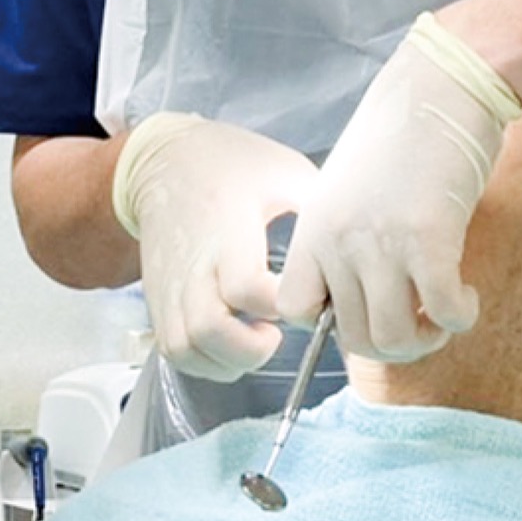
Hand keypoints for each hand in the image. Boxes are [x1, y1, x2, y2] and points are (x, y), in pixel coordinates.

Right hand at [112, 114, 313, 380]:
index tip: (301, 298)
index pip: (246, 288)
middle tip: (275, 333)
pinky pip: (174, 349)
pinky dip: (203, 362)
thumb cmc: (232, 165)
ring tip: (254, 340)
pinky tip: (230, 345)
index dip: (280, 307)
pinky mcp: (158, 296)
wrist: (166, 159)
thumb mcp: (285, 172)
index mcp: (227, 229)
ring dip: (226, 360)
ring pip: (186, 348)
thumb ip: (318, 214)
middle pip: (209, 330)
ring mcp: (171, 283)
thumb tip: (364, 251)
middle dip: (251, 349)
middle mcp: (193, 262)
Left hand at [276, 13, 521, 359]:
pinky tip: (466, 294)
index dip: (332, 323)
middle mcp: (339, 240)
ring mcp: (381, 242)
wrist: (442, 87)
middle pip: (353, 338)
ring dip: (426, 338)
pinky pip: (444, 313)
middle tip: (419, 322)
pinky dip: (460, 317)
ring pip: (394, 338)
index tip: (366, 308)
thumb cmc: (403, 135)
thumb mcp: (350, 189)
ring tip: (442, 312)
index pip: (294, 309)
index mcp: (315, 227)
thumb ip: (345, 239)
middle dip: (392, 344)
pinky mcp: (429, 239)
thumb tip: (359, 295)